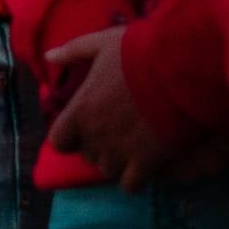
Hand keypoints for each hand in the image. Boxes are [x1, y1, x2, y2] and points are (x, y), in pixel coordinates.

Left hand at [43, 26, 212, 191]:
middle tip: (117, 132)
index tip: (84, 129)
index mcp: (81, 110)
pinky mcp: (146, 162)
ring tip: (133, 147)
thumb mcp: (101, 43)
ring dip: (117, 162)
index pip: (58, 141)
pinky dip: (135, 178)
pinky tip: (146, 164)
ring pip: (108, 171)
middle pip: (88, 156)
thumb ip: (73, 51)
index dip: (69, 137)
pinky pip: (130, 185)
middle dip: (99, 147)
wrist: (179, 68)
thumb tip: (48, 56)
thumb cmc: (139, 52)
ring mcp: (120, 151)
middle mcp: (96, 135)